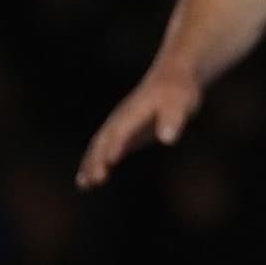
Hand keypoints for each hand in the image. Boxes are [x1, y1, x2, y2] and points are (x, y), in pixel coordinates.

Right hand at [76, 66, 204, 187]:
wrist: (173, 79)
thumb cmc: (179, 91)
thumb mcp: (181, 102)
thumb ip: (173, 119)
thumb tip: (168, 138)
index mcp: (133, 111)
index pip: (122, 130)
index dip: (117, 145)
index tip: (110, 162)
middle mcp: (121, 119)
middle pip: (104, 141)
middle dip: (97, 159)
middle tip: (94, 180)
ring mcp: (120, 127)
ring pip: (100, 147)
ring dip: (90, 164)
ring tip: (84, 185)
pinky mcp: (124, 135)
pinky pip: (105, 151)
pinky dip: (96, 165)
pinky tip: (90, 182)